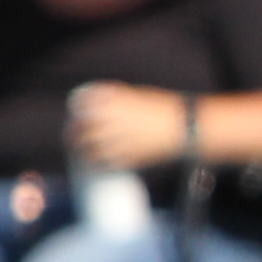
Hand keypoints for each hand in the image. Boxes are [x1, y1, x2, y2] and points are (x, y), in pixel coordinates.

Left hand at [63, 83, 187, 170]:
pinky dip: (99, 165)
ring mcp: (119, 138)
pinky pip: (106, 163)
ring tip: (83, 154)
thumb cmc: (167, 108)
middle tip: (73, 138)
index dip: (77, 109)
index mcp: (114, 99)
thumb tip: (100, 113)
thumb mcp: (140, 96)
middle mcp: (112, 117)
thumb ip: (119, 102)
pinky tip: (97, 165)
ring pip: (90, 148)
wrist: (189, 126)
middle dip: (74, 134)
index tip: (76, 115)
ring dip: (83, 152)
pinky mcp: (128, 157)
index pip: (83, 102)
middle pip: (81, 127)